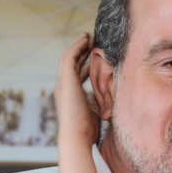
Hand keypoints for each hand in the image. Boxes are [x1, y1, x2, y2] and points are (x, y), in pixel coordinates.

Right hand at [54, 33, 101, 147]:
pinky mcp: (65, 80)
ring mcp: (62, 83)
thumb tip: (108, 92)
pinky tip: (86, 39)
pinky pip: (70, 57)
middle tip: (92, 41)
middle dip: (81, 52)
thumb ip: (98, 100)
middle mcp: (63, 88)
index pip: (77, 75)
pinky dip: (77, 47)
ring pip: (69, 58)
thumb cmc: (87, 130)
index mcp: (70, 96)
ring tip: (89, 36)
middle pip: (72, 64)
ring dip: (78, 46)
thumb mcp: (96, 111)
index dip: (85, 64)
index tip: (94, 56)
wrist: (77, 136)